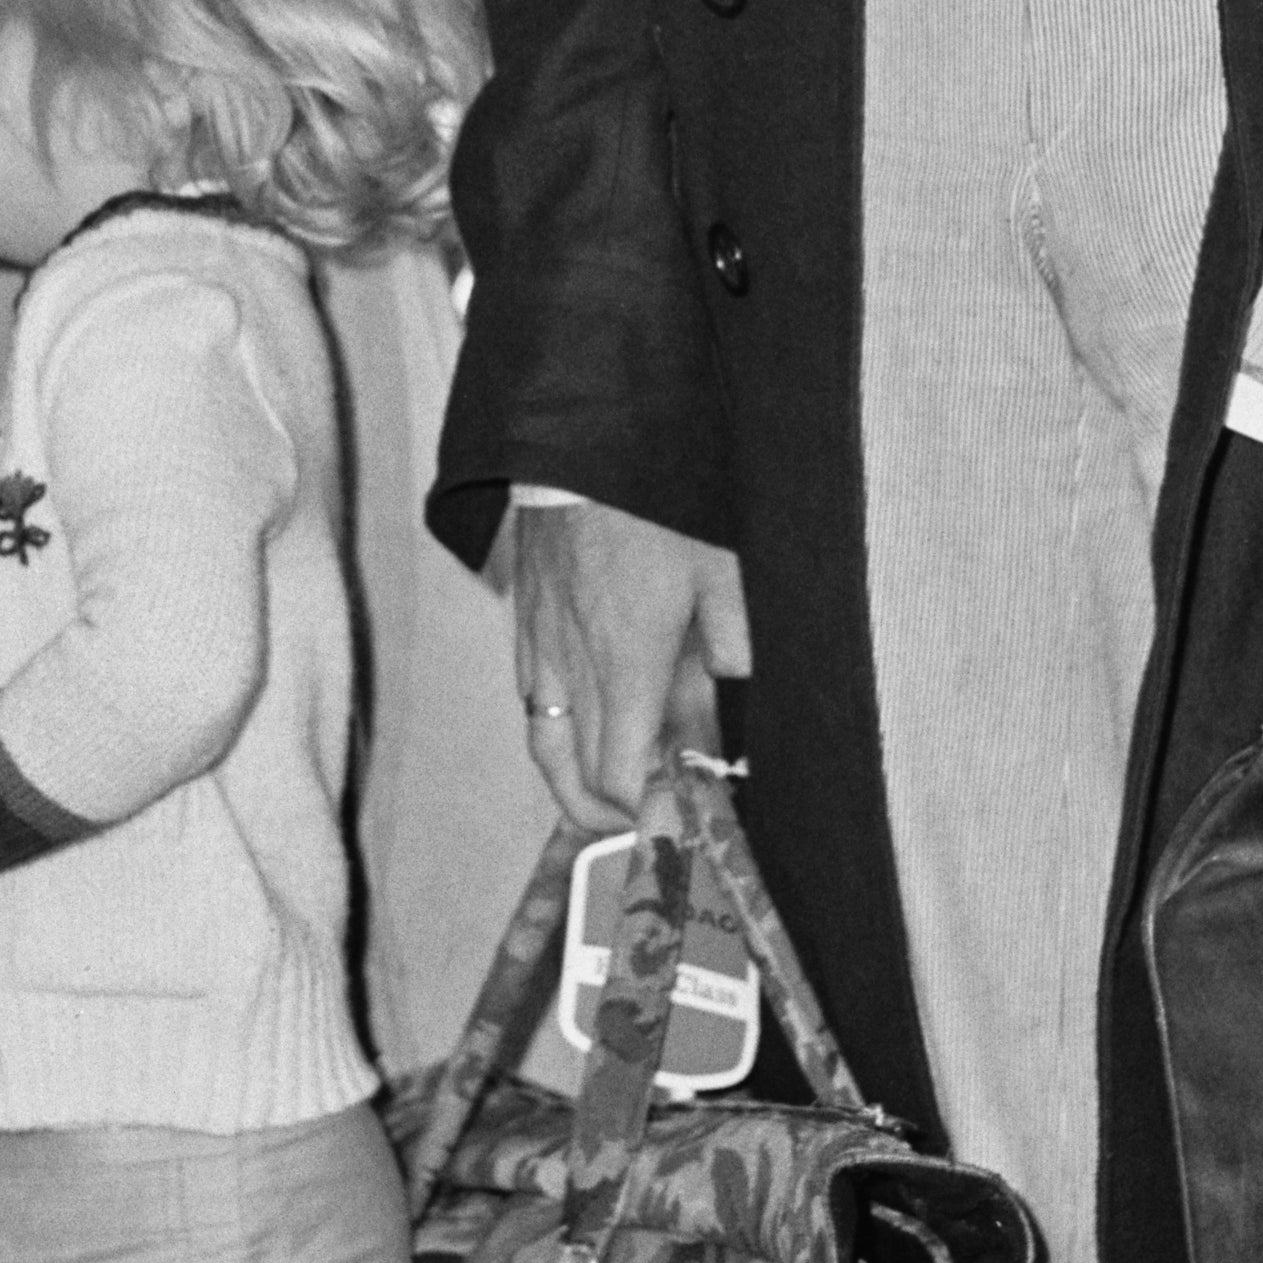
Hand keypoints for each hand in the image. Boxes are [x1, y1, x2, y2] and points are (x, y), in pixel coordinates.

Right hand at [507, 497, 749, 835]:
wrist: (582, 446)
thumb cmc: (654, 502)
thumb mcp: (719, 568)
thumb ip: (731, 639)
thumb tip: (735, 684)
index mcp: (626, 663)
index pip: (617, 774)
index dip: (645, 808)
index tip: (681, 811)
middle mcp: (574, 667)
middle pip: (579, 775)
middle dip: (616, 810)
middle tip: (657, 817)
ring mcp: (542, 648)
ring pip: (545, 747)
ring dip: (575, 786)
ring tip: (610, 802)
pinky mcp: (527, 626)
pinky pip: (532, 704)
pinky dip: (556, 735)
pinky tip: (584, 733)